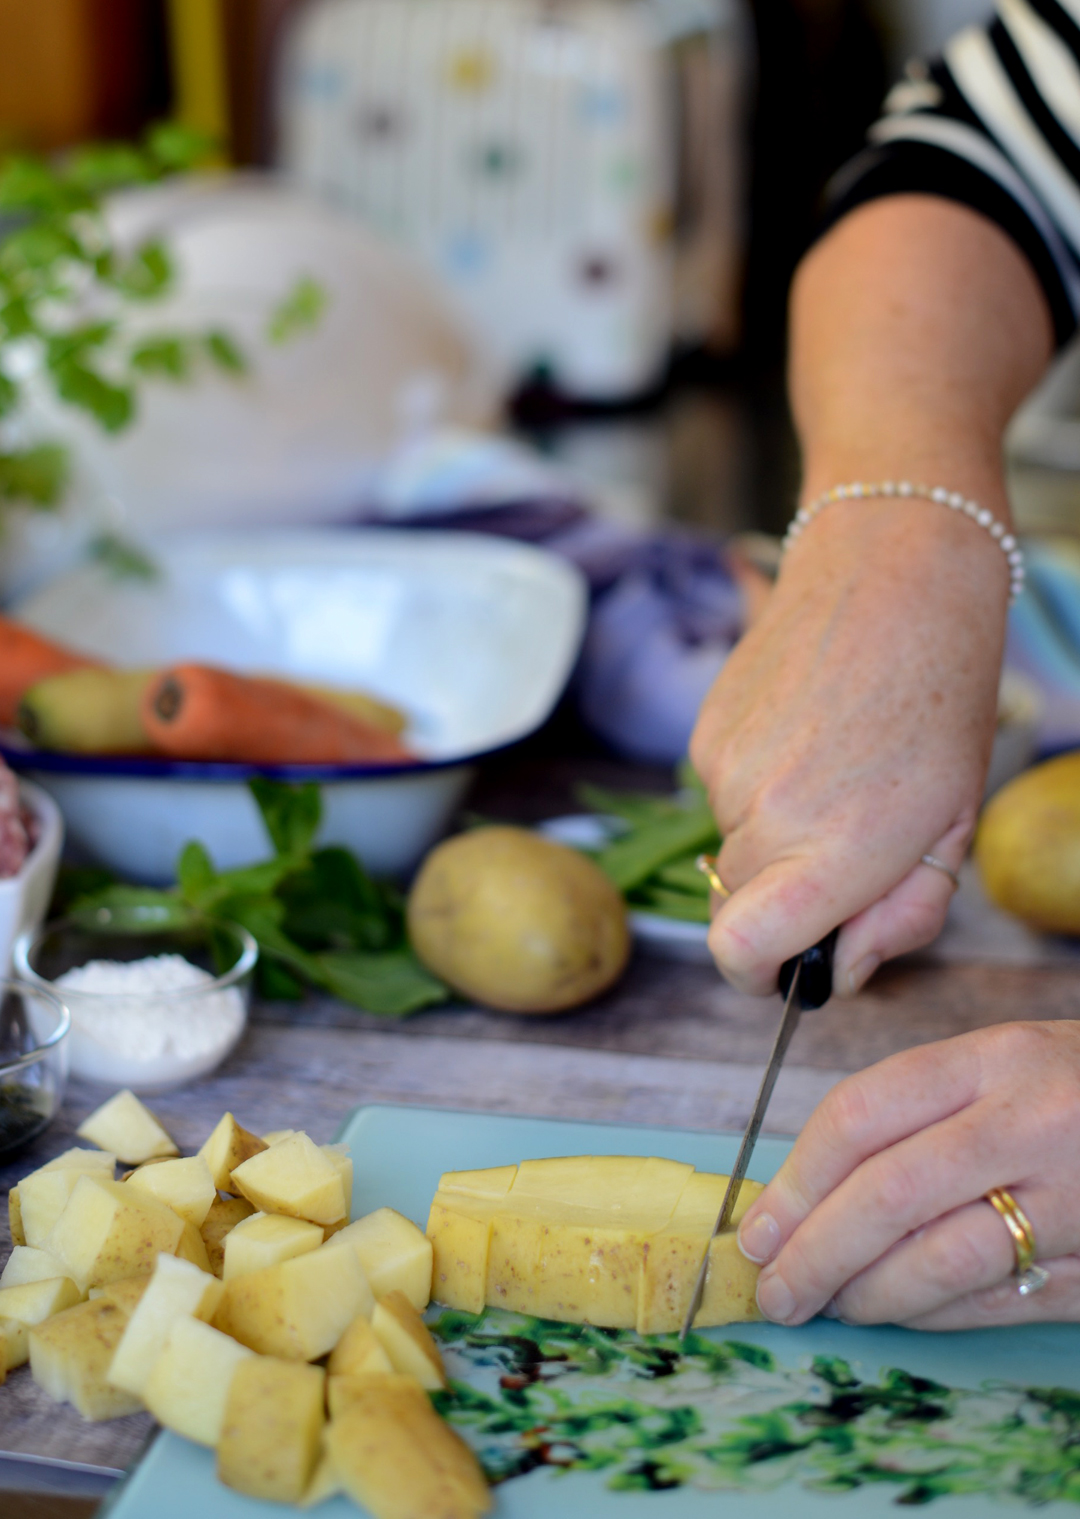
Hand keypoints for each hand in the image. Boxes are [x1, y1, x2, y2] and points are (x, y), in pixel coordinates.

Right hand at [689, 495, 1006, 996]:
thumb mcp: (953, 828)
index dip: (756, 975)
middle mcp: (766, 813)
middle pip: (736, 905)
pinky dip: (756, 786)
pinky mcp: (704, 732)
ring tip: (835, 769)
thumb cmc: (941, 700)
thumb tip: (839, 971)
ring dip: (774, 834)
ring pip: (732, 846)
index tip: (781, 967)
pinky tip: (804, 736)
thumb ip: (900, 918)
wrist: (893, 574)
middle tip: (845, 847)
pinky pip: (720, 793)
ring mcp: (725, 769)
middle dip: (783, 901)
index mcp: (838, 848)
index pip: (741, 951)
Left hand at [735, 1022, 1079, 1328]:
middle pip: (887, 1194)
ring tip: (830, 1305)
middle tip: (774, 1289)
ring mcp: (1074, 1197)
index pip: (861, 1114)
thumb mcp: (1003, 1063)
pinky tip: (896, 1314)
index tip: (757, 1225)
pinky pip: (999, 1301)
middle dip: (814, 1252)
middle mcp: (1030, 1122)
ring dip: (868, 1294)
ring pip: (940, 1259)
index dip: (795, 1179)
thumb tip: (806, 1190)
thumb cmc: (1079, 1087)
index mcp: (993, 1059)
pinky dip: (933, 1315)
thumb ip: (918, 1112)